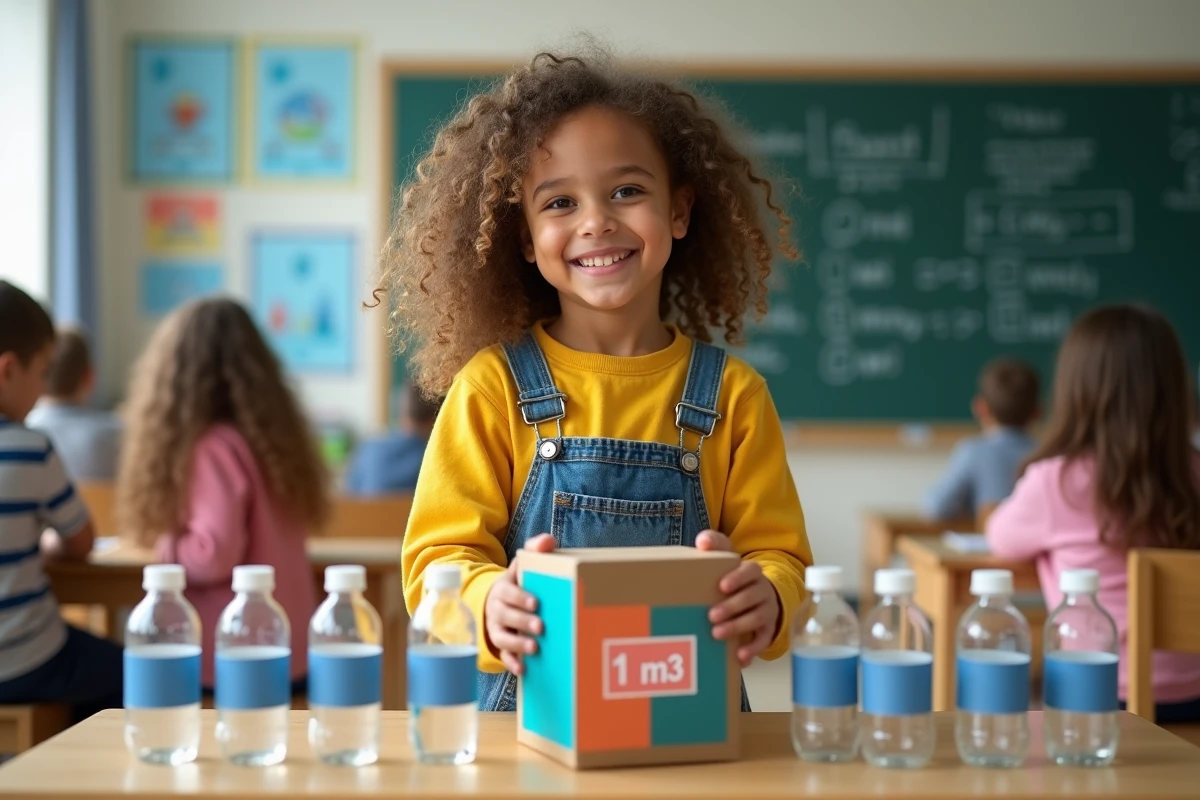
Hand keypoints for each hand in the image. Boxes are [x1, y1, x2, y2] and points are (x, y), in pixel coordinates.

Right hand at [483, 533, 555, 674]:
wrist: (497, 600)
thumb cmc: (519, 581)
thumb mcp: (524, 563)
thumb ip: (536, 548)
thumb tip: (547, 541)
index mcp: (503, 588)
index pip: (509, 592)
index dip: (520, 598)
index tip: (535, 603)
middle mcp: (497, 609)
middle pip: (506, 616)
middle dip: (522, 622)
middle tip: (540, 627)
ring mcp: (497, 628)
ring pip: (502, 638)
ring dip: (517, 644)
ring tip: (534, 649)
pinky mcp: (501, 645)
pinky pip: (502, 655)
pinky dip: (511, 662)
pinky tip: (523, 669)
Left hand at [696, 530, 781, 666]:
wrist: (759, 593)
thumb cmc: (734, 576)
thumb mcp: (726, 558)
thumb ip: (715, 544)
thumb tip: (703, 542)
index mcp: (752, 572)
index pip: (750, 571)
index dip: (738, 578)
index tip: (722, 586)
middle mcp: (763, 590)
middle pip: (752, 597)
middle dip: (732, 607)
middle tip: (711, 615)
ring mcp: (767, 610)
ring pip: (757, 618)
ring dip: (738, 627)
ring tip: (717, 633)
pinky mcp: (767, 629)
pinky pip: (764, 639)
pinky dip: (753, 648)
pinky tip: (740, 657)